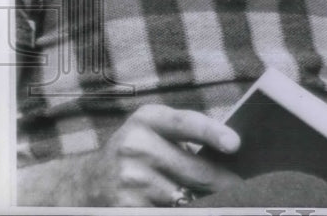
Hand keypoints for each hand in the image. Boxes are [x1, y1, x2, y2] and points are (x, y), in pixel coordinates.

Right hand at [75, 104, 242, 206]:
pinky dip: (181, 210)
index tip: (236, 144)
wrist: (85, 183)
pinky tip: (186, 205)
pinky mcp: (126, 207)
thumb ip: (185, 135)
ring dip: (203, 199)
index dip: (212, 133)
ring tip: (216, 198)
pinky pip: (168, 211)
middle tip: (240, 185)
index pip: (186, 123)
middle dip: (222, 180)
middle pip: (194, 169)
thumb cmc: (135, 151)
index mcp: (148, 119)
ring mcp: (129, 179)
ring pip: (185, 195)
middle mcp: (135, 145)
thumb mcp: (151, 130)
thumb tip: (229, 152)